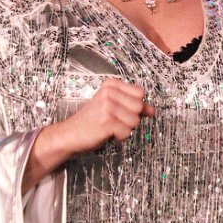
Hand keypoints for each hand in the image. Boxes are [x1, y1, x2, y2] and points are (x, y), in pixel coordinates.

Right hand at [23, 79, 154, 191]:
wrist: (70, 134)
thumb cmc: (91, 121)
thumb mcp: (112, 107)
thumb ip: (133, 106)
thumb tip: (153, 110)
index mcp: (111, 85)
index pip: (140, 93)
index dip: (134, 106)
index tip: (121, 110)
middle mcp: (109, 93)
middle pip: (140, 107)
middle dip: (131, 118)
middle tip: (114, 120)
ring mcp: (107, 107)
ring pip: (135, 121)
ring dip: (125, 129)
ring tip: (109, 127)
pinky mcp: (107, 122)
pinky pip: (127, 132)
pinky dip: (120, 137)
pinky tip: (108, 134)